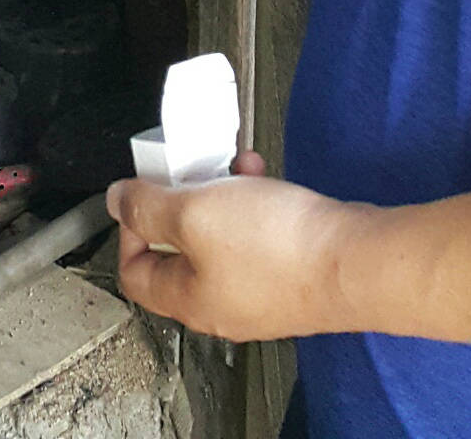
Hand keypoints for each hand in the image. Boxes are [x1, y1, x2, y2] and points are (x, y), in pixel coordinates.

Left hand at [106, 158, 351, 342]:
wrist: (354, 260)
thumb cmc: (279, 247)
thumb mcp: (192, 213)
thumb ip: (146, 207)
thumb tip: (116, 202)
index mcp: (189, 300)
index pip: (134, 274)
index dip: (128, 229)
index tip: (141, 194)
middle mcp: (222, 303)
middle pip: (179, 250)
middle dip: (181, 200)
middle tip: (187, 171)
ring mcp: (258, 290)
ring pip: (219, 234)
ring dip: (219, 192)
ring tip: (230, 165)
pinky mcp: (289, 272)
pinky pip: (256, 233)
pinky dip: (251, 200)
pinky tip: (260, 175)